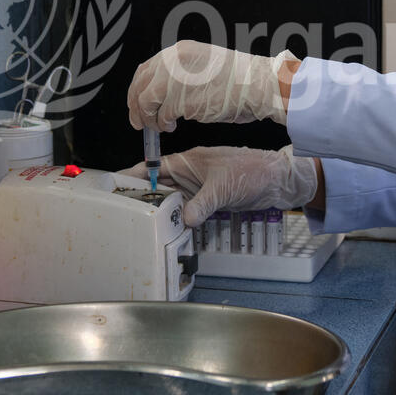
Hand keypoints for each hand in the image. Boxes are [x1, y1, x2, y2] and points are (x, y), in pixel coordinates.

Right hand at [118, 145, 317, 226]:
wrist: (280, 181)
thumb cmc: (253, 172)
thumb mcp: (223, 187)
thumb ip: (202, 204)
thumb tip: (185, 220)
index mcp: (187, 161)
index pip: (152, 167)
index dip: (133, 178)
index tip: (115, 190)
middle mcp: (188, 175)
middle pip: (158, 188)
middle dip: (143, 201)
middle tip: (127, 218)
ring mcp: (198, 189)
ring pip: (171, 203)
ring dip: (161, 214)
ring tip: (145, 230)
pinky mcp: (208, 202)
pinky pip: (187, 213)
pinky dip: (179, 222)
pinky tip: (172, 234)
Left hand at [127, 40, 297, 131]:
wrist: (257, 85)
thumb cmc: (238, 80)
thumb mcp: (203, 65)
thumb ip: (180, 73)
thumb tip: (159, 93)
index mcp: (179, 52)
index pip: (145, 69)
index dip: (138, 89)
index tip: (137, 102)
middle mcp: (173, 62)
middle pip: (140, 86)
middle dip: (136, 106)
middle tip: (139, 121)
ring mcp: (175, 80)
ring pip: (145, 102)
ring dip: (149, 118)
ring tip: (160, 126)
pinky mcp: (181, 100)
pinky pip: (162, 116)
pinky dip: (163, 124)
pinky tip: (172, 126)